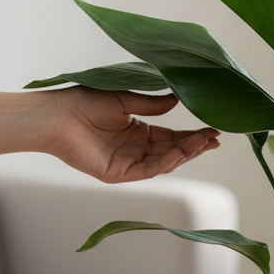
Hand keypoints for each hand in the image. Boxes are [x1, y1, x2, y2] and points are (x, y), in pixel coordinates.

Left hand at [45, 88, 220, 182]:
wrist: (56, 115)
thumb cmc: (83, 102)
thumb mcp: (125, 100)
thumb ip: (152, 104)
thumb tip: (178, 100)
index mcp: (137, 131)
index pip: (171, 136)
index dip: (192, 134)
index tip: (214, 130)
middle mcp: (135, 149)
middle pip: (172, 150)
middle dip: (195, 145)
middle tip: (216, 138)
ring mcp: (127, 163)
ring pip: (164, 162)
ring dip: (185, 153)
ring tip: (204, 142)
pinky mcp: (117, 174)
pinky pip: (147, 170)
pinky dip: (165, 162)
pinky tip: (179, 153)